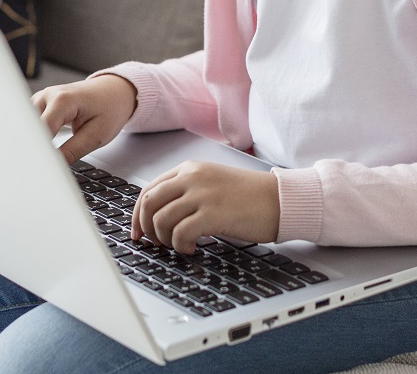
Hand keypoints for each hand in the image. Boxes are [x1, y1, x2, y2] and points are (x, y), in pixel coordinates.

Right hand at [32, 74, 137, 165]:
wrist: (115, 91)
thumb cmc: (110, 109)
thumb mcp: (96, 135)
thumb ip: (72, 151)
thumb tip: (53, 166)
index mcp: (62, 100)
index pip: (40, 130)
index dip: (37, 151)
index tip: (36, 170)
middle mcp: (48, 95)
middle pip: (27, 126)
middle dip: (28, 147)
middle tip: (32, 170)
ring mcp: (42, 97)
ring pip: (25, 124)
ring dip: (28, 141)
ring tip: (34, 160)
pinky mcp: (41, 103)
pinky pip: (29, 121)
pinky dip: (31, 136)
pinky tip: (35, 150)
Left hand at [132, 161, 279, 253]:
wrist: (278, 199)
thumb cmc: (248, 196)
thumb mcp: (212, 184)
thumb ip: (187, 191)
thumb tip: (159, 215)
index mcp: (190, 169)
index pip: (149, 189)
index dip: (138, 214)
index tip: (138, 232)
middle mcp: (192, 177)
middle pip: (149, 203)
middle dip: (146, 228)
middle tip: (154, 244)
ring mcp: (202, 194)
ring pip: (161, 219)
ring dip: (164, 239)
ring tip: (179, 245)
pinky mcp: (213, 213)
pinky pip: (179, 233)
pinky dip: (180, 245)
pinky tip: (192, 248)